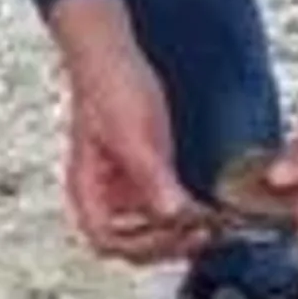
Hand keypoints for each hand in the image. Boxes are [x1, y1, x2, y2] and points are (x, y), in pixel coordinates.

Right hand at [46, 0, 213, 266]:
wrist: (113, 52)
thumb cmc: (109, 86)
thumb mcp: (134, 136)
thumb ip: (151, 178)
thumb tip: (174, 215)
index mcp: (88, 190)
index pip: (107, 241)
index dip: (140, 246)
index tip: (175, 232)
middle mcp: (104, 194)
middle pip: (131, 244)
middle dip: (167, 243)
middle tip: (203, 232)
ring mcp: (125, 186)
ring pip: (150, 229)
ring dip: (179, 232)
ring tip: (210, 223)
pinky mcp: (145, 173)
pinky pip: (164, 205)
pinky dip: (185, 211)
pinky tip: (206, 206)